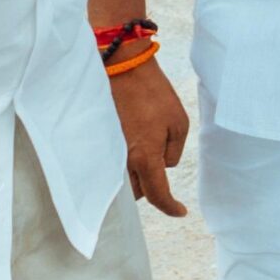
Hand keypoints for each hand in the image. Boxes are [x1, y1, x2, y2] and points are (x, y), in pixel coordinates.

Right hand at [107, 55, 188, 216]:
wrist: (122, 68)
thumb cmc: (153, 93)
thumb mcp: (178, 123)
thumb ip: (172, 152)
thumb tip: (163, 165)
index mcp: (145, 157)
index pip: (157, 195)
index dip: (170, 207)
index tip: (180, 211)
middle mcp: (122, 160)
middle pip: (136, 193)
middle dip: (150, 192)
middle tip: (163, 181)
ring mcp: (108, 152)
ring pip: (121, 181)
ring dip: (134, 179)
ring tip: (146, 163)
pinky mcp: (99, 142)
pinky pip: (110, 165)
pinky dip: (121, 166)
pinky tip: (131, 153)